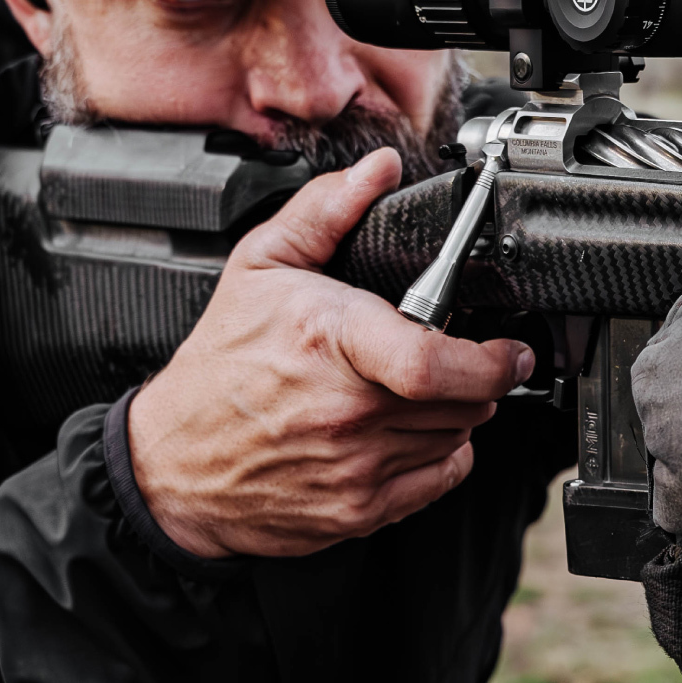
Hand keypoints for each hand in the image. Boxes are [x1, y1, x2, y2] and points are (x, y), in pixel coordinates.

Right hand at [125, 148, 534, 557]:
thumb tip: (376, 172)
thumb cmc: (218, 366)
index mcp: (329, 341)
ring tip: (415, 390)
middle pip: (463, 400)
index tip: (508, 349)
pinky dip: (440, 455)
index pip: (433, 362)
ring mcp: (354, 467)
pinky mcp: (358, 511)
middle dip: (475, 376)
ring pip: (456, 436)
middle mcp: (346, 411)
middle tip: (452, 357)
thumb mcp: (258, 267)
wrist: (172, 463)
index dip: (490, 360)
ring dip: (453, 412)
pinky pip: (439, 480)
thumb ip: (325, 211)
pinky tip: (406, 431)